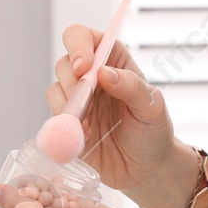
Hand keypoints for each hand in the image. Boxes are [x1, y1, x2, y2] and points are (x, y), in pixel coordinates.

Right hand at [50, 23, 196, 207]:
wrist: (146, 170)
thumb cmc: (153, 132)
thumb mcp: (152, 107)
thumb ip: (132, 87)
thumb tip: (103, 72)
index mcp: (113, 60)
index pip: (84, 37)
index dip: (78, 46)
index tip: (84, 67)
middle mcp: (90, 76)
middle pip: (64, 63)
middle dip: (72, 81)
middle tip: (87, 101)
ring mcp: (77, 101)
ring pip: (55, 89)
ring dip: (69, 106)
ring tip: (91, 124)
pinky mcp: (68, 124)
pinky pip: (54, 117)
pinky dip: (66, 125)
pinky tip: (86, 136)